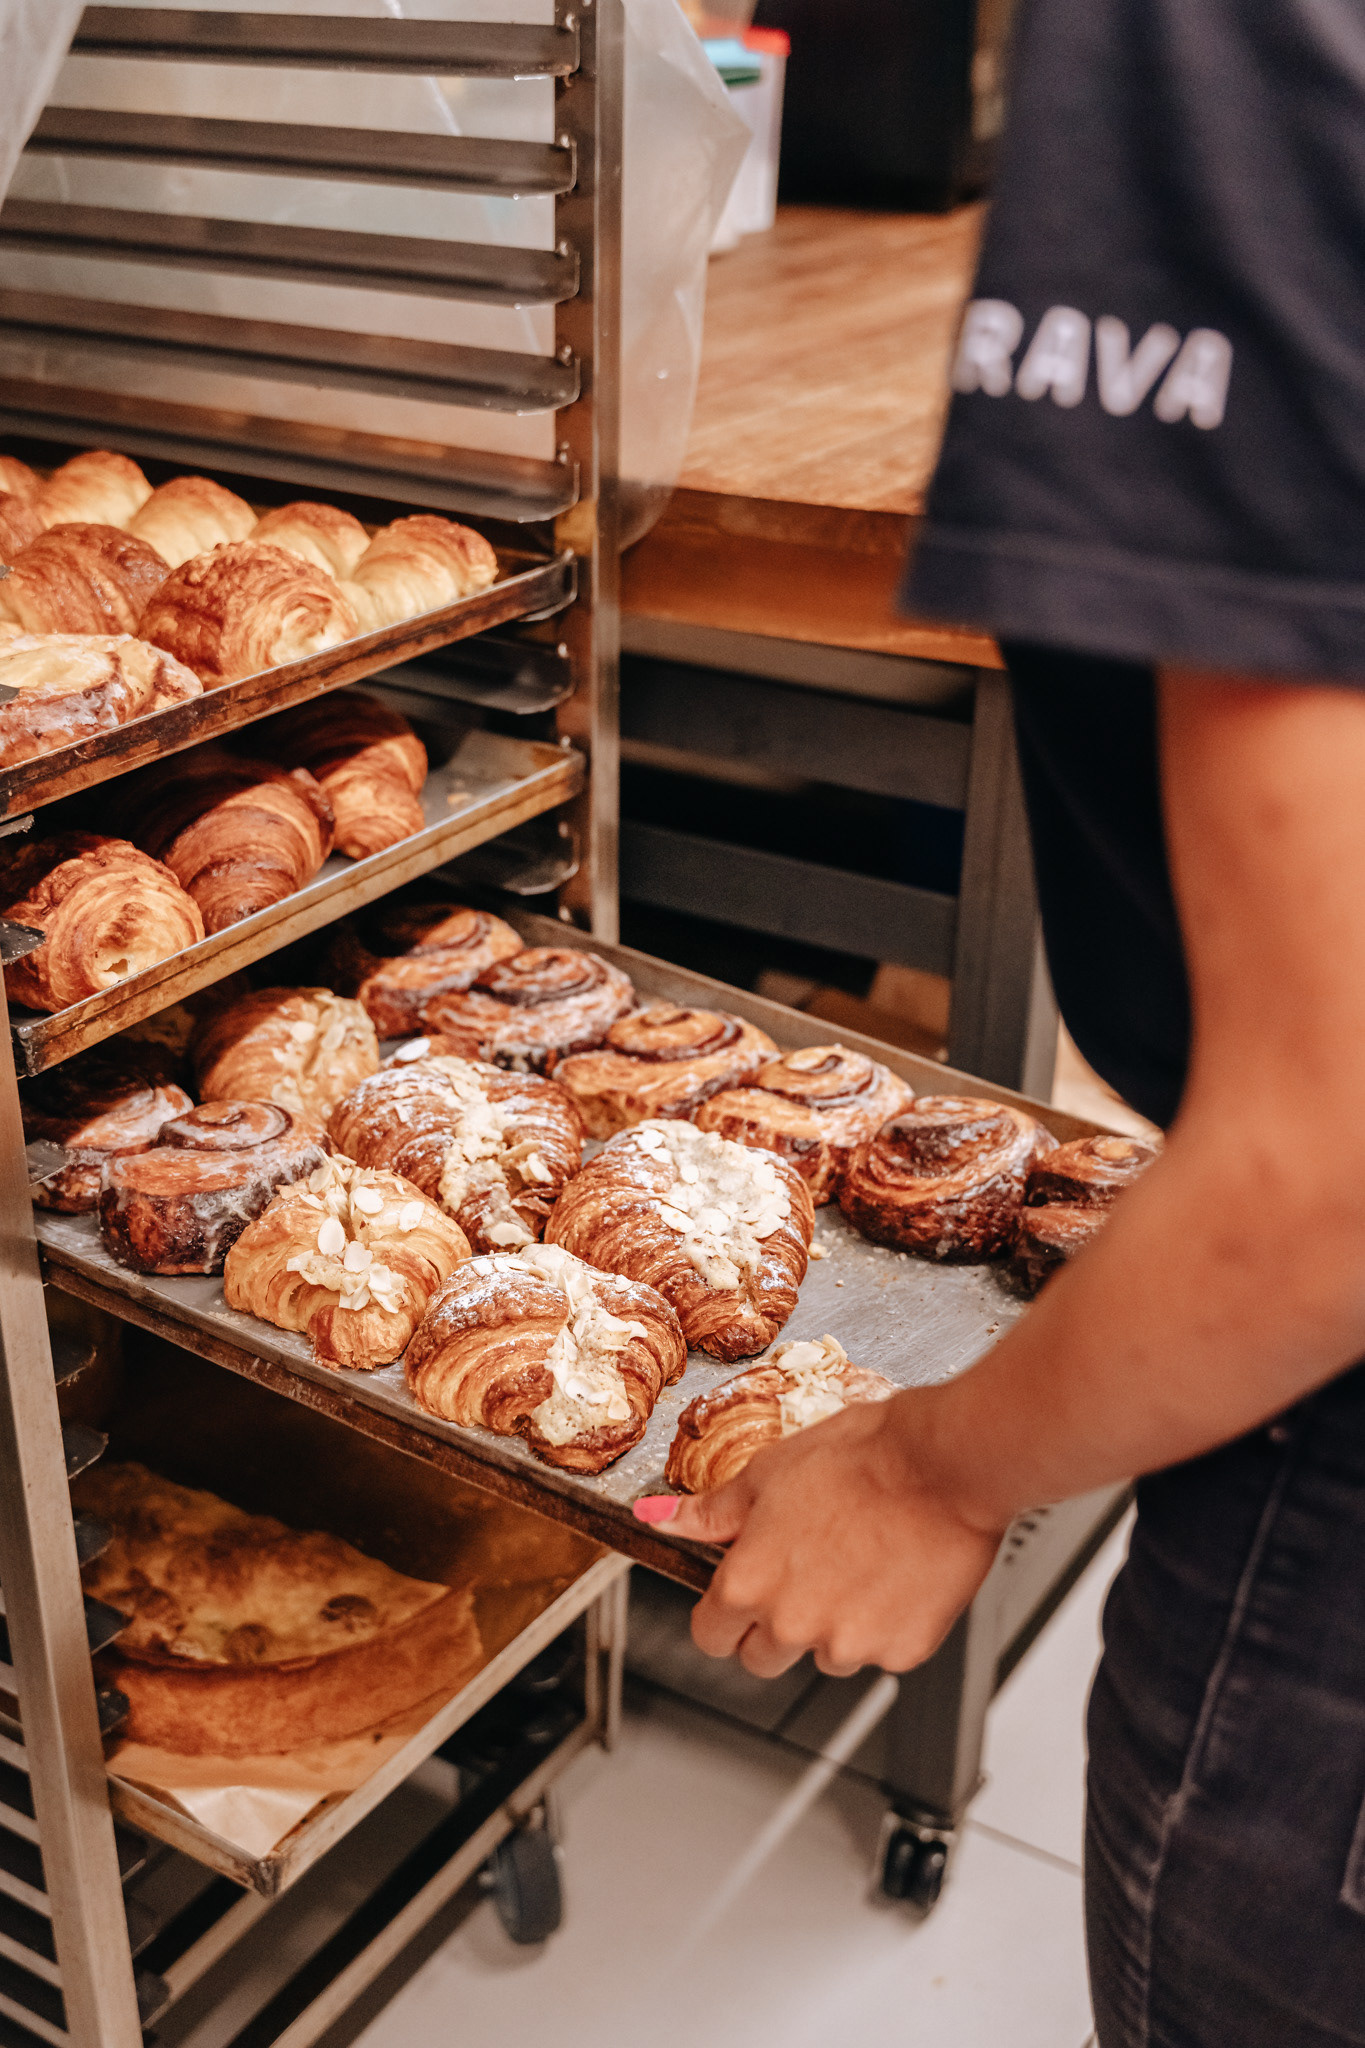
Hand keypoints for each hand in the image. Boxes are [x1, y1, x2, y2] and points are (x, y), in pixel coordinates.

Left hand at [634, 1395, 1005, 1679]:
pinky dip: (886, 1623)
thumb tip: (657, 1520)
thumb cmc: (862, 1456)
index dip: (722, 1613)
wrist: (944, 1463)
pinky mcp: (903, 1651)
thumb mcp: (769, 1472)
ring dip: (834, 1623)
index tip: (740, 1593)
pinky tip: (895, 1572)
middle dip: (775, 1625)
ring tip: (860, 1560)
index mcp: (749, 1584)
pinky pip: (882, 1651)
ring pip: (826, 1654)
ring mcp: (851, 1644)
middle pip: (763, 1658)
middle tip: (808, 1570)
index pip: (710, 1636)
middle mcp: (793, 1625)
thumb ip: (710, 1513)